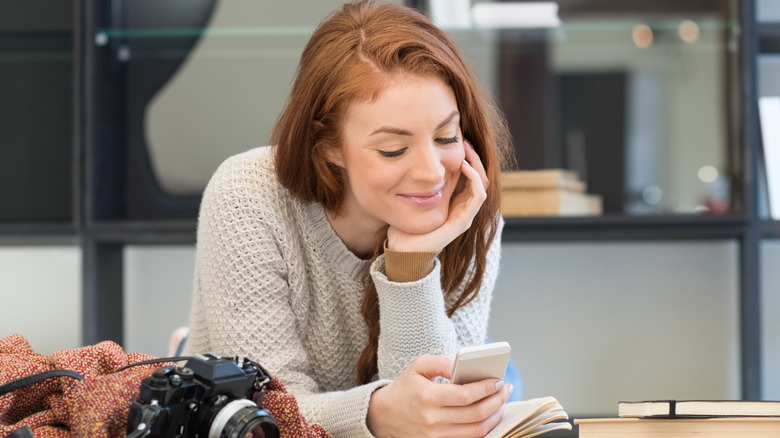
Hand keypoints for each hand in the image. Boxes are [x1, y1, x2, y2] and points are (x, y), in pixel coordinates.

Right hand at [367, 354, 513, 437]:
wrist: (383, 415)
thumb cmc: (405, 388)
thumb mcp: (418, 366)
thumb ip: (441, 362)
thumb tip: (462, 365)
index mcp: (427, 397)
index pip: (465, 395)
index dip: (486, 388)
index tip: (498, 381)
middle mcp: (432, 420)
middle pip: (475, 414)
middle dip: (496, 401)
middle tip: (505, 390)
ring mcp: (435, 436)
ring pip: (475, 431)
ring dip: (494, 416)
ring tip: (501, 403)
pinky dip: (483, 429)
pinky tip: (489, 416)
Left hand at [387, 140, 487, 252]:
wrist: (402, 249)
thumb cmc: (405, 224)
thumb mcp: (414, 195)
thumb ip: (420, 181)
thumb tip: (415, 157)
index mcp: (455, 202)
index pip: (471, 175)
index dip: (468, 157)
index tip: (459, 140)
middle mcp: (463, 208)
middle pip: (480, 177)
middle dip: (474, 157)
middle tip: (464, 140)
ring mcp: (464, 215)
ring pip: (482, 184)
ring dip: (476, 164)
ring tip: (465, 149)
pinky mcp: (461, 222)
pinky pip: (477, 197)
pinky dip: (474, 179)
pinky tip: (463, 166)